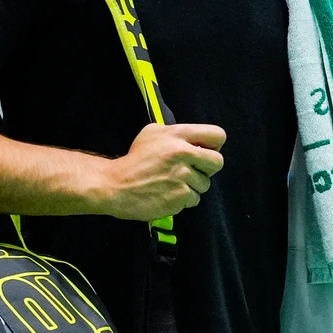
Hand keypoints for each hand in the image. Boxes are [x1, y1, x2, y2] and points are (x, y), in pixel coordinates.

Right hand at [89, 122, 224, 220]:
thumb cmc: (135, 160)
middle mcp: (183, 153)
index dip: (213, 145)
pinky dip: (183, 199)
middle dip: (206, 168)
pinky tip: (168, 194)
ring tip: (172, 183)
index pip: (218, 136)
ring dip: (192, 186)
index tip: (202, 152)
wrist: (115, 185)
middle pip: (218, 162)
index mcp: (178, 135)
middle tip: (191, 170)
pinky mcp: (180, 197)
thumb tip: (199, 142)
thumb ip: (178, 134)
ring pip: (205, 184)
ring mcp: (182, 176)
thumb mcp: (152, 133)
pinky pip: (194, 199)